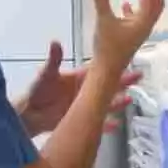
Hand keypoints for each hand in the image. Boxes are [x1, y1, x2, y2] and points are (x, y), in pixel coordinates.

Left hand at [17, 41, 142, 135]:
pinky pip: (97, 121)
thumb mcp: (46, 74)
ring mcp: (84, 105)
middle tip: (138, 76)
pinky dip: (106, 124)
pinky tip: (116, 125)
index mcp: (79, 77)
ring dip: (117, 102)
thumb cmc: (37, 91)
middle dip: (123, 81)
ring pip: (106, 103)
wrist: (29, 113)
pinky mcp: (81, 118)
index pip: (100, 70)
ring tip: (129, 100)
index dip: (113, 66)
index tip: (126, 61)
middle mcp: (85, 90)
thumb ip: (53, 60)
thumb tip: (55, 41)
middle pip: (108, 85)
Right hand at [92, 0, 164, 76]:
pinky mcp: (133, 35)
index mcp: (144, 20)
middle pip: (156, 1)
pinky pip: (138, 18)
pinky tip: (125, 4)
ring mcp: (141, 30)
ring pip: (149, 9)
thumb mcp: (103, 20)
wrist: (107, 69)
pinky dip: (135, 8)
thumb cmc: (107, 47)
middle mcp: (147, 24)